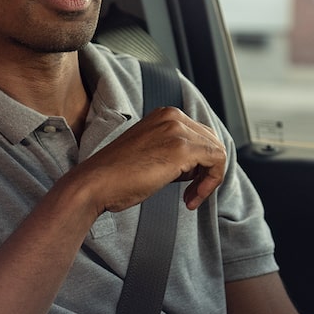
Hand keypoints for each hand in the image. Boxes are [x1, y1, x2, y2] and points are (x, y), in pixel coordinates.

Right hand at [60, 106, 225, 213]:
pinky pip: (217, 162)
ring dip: (209, 180)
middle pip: (211, 142)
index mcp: (164, 115)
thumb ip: (174, 152)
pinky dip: (210, 184)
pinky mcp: (182, 147)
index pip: (200, 135)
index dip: (200, 163)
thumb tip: (198, 166)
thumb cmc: (117, 176)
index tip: (188, 185)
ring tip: (190, 198)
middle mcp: (172, 116)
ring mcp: (177, 129)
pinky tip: (191, 198)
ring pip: (217, 151)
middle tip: (191, 193)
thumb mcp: (151, 154)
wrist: (95, 184)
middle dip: (206, 171)